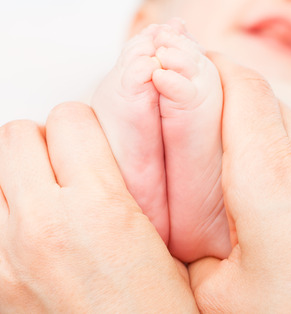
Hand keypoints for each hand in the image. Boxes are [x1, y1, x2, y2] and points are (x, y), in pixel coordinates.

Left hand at [0, 103, 197, 312]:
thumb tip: (99, 154)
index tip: (87, 137)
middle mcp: (43, 225)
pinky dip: (5, 217)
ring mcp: (6, 257)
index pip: (69, 118)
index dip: (81, 123)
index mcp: (99, 206)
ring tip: (41, 197)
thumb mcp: (154, 233)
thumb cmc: (153, 310)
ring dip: (15, 178)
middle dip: (42, 142)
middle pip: (17, 135)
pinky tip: (25, 233)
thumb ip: (122, 184)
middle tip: (61, 163)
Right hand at [189, 55, 290, 312]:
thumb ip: (196, 234)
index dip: (215, 68)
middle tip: (221, 139)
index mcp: (270, 173)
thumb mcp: (216, 291)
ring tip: (270, 183)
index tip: (197, 71)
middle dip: (239, 110)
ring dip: (280, 138)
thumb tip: (185, 210)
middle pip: (271, 103)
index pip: (241, 85)